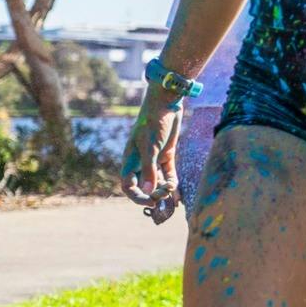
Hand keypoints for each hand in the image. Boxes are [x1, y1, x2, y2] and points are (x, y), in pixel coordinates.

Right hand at [119, 94, 183, 222]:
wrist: (165, 104)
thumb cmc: (153, 123)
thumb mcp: (150, 147)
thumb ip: (149, 170)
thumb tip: (148, 191)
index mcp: (130, 161)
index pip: (129, 187)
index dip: (138, 197)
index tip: (151, 202)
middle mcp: (140, 162)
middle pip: (144, 187)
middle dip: (154, 193)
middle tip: (165, 194)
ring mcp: (153, 159)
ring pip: (157, 181)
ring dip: (164, 189)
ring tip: (172, 189)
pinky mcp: (166, 155)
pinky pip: (168, 173)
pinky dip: (172, 181)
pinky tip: (176, 187)